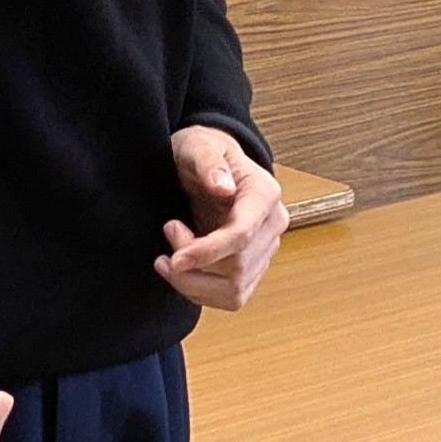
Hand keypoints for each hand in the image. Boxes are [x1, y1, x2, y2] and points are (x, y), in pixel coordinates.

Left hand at [157, 125, 288, 313]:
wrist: (209, 163)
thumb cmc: (203, 150)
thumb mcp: (197, 145)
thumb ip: (208, 163)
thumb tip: (222, 186)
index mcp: (264, 193)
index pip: (241, 235)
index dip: (206, 253)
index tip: (174, 260)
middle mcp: (273, 223)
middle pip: (237, 268)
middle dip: (193, 266)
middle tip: (167, 235)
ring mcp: (266, 247)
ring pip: (235, 291)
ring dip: (194, 284)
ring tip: (168, 260)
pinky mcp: (254, 266)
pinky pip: (232, 296)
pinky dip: (201, 291)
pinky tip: (181, 271)